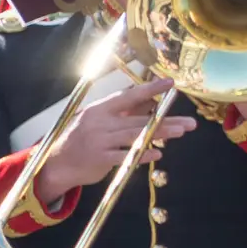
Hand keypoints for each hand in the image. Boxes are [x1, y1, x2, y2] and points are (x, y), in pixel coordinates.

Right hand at [35, 81, 192, 191]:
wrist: (57, 164)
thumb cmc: (82, 140)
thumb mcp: (98, 121)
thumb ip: (123, 112)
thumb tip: (151, 101)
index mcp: (100, 109)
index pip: (128, 96)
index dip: (149, 89)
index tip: (170, 83)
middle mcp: (99, 122)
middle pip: (139, 119)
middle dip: (166, 120)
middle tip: (189, 122)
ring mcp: (99, 141)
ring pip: (135, 135)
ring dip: (160, 133)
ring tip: (180, 132)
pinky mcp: (100, 159)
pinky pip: (125, 156)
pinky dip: (142, 154)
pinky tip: (157, 153)